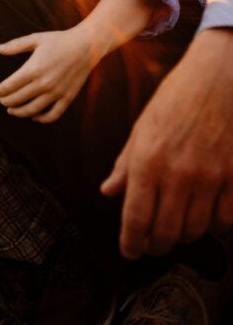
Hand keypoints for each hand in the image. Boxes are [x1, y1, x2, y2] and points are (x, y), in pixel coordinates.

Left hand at [0, 25, 94, 122]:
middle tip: (1, 100)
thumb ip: (16, 45)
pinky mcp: (67, 98)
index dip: (0, 91)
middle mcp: (44, 83)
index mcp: (34, 69)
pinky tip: (34, 116)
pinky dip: (42, 119)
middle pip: (19, 99)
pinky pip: (53, 115)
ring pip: (33, 110)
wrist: (85, 46)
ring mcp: (56, 93)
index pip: (10, 86)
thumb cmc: (59, 40)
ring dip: (19, 112)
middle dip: (6, 101)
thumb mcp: (35, 39)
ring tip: (12, 111)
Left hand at [101, 28, 232, 258]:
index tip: (129, 251)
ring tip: (175, 230)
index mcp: (148, 161)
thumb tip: (108, 192)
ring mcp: (209, 178)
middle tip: (151, 244)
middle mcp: (177, 174)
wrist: (214, 79)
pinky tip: (205, 217)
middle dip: (155, 245)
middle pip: (165, 233)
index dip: (131, 243)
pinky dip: (214, 226)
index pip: (136, 218)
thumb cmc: (173, 100)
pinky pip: (224, 219)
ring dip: (183, 237)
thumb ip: (125, 164)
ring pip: (195, 231)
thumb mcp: (141, 128)